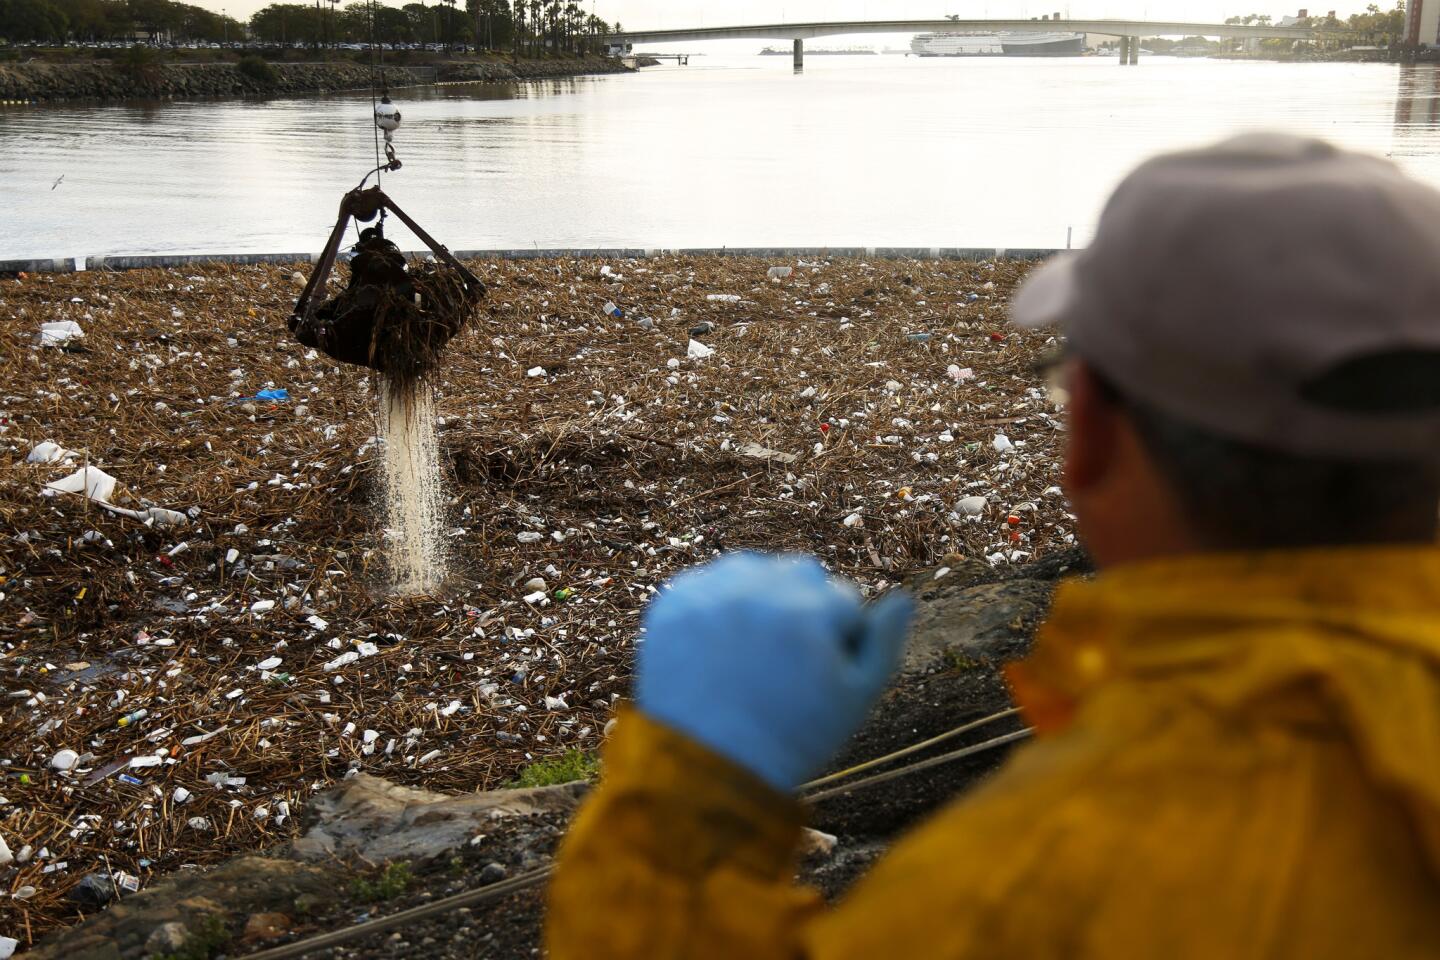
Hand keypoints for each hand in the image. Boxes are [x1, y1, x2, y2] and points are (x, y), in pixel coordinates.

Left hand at [636, 552, 913, 791]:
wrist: (706, 768)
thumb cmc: (793, 736)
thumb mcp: (856, 699)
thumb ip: (885, 644)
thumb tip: (903, 599)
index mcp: (811, 608)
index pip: (844, 600)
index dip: (837, 642)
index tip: (815, 679)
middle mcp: (759, 587)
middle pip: (803, 574)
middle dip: (803, 610)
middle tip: (784, 665)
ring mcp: (711, 591)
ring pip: (755, 570)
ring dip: (761, 598)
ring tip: (753, 654)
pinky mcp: (674, 600)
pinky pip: (711, 582)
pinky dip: (719, 606)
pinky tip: (720, 648)